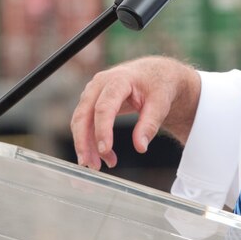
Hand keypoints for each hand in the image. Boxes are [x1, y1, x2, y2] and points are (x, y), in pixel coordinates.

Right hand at [70, 56, 200, 169]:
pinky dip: (89, 140)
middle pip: (84, 114)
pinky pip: (84, 122)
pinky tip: (102, 155)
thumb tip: (140, 147)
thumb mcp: (160, 103)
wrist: (154, 74)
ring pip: (80, 120)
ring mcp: (93, 91)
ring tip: (99, 165)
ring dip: (86, 144)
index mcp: (118, 80)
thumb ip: (150, 124)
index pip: (104, 107)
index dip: (102, 130)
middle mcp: (100, 83)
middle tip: (91, 165)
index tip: (105, 150)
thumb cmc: (158, 85)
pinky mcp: (92, 101)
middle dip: (84, 141)